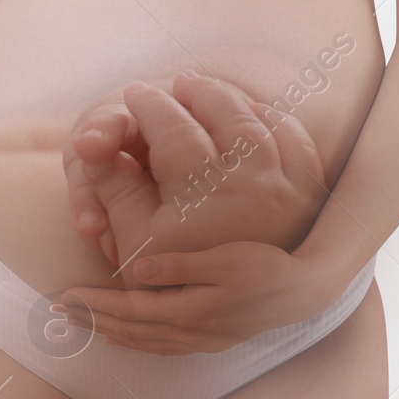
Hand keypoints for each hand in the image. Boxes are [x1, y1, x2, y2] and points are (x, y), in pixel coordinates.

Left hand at [56, 241, 340, 354]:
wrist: (304, 291)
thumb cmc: (265, 266)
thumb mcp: (223, 258)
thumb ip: (178, 265)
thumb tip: (134, 269)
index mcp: (189, 311)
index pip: (128, 310)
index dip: (93, 304)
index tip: (64, 296)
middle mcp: (190, 333)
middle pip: (128, 330)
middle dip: (90, 320)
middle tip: (56, 311)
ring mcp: (200, 341)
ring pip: (142, 343)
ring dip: (108, 333)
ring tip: (79, 324)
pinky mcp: (210, 340)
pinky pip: (161, 348)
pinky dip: (136, 343)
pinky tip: (124, 338)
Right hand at [62, 71, 328, 270]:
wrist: (236, 313)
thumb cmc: (174, 275)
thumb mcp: (131, 235)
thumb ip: (111, 184)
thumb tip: (91, 143)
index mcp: (200, 193)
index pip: (172, 128)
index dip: (151, 105)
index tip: (136, 93)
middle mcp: (248, 185)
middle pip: (223, 114)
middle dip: (197, 93)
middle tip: (177, 84)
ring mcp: (284, 189)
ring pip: (260, 121)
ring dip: (233, 100)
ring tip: (208, 91)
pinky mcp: (307, 196)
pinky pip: (295, 141)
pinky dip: (274, 120)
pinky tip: (254, 114)